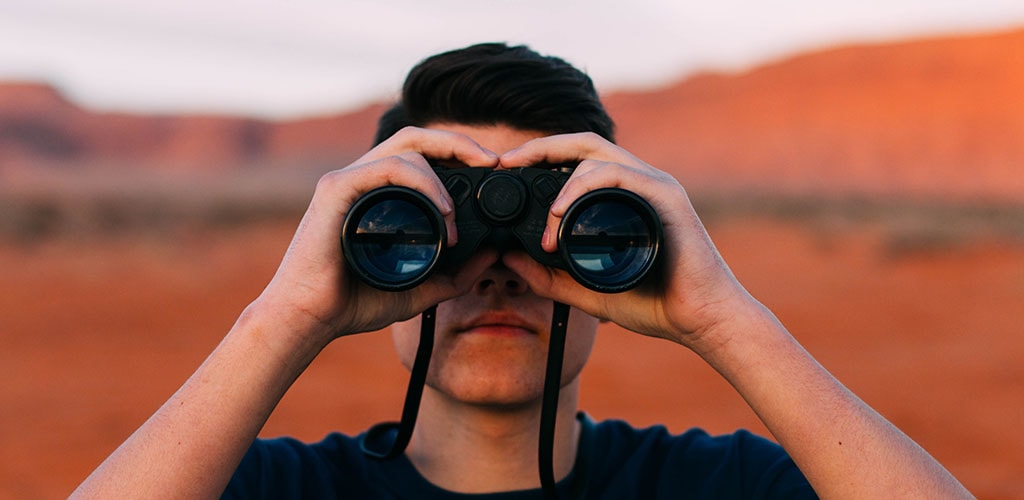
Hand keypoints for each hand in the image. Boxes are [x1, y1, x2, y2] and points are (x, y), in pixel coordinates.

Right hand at [252, 127, 501, 346]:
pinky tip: (440, 209)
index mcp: (379, 193)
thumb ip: (455, 275)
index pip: (421, 155)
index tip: (491, 170)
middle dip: (457, 142)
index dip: (457, 153)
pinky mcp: (336, 189)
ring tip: (454, 216)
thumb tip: (493, 255)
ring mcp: (347, 180)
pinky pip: (386, 167)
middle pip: (415, 137)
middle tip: (491, 161)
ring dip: (441, 177)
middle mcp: (362, 179)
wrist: (310, 319)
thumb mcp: (420, 289)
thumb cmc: (353, 302)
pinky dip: (421, 182)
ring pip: (405, 149)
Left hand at [498, 133, 759, 352]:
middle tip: (507, 162)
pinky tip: (562, 212)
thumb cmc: (656, 305)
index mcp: (623, 197)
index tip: (506, 169)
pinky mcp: (665, 196)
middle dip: (541, 147)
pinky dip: (583, 187)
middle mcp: (639, 182)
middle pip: (584, 144)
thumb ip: (549, 277)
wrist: (702, 320)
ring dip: (560, 181)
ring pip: (596, 156)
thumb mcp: (587, 291)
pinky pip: (618, 175)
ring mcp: (654, 185)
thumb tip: (509, 258)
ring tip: (545, 220)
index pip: (577, 160)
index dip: (541, 157)